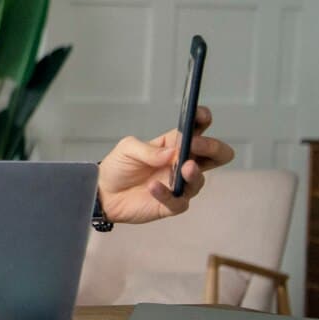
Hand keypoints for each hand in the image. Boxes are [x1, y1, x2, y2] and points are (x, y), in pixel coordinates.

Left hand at [97, 105, 233, 223]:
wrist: (104, 193)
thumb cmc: (119, 167)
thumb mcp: (127, 149)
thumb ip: (149, 150)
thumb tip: (173, 152)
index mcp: (174, 145)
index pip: (196, 130)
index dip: (202, 120)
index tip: (200, 115)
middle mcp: (182, 164)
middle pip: (215, 155)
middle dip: (213, 148)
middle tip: (196, 145)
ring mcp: (180, 185)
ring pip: (199, 180)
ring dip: (194, 173)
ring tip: (184, 167)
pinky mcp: (172, 205)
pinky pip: (178, 202)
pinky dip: (167, 194)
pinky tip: (153, 187)